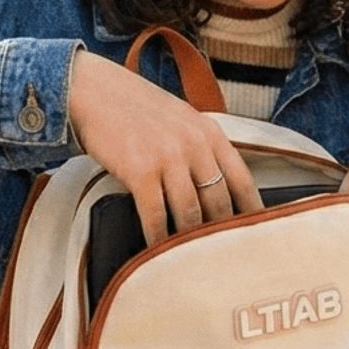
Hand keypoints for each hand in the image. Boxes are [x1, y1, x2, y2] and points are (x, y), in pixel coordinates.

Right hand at [68, 51, 261, 246]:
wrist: (93, 90)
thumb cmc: (136, 108)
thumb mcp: (182, 119)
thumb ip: (202, 149)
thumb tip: (216, 191)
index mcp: (210, 133)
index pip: (243, 181)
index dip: (252, 214)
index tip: (255, 235)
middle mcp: (195, 144)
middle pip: (219, 203)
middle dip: (219, 234)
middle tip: (218, 257)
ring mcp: (168, 157)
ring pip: (191, 214)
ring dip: (189, 240)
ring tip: (188, 259)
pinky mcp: (140, 170)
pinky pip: (156, 216)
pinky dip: (157, 238)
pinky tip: (156, 250)